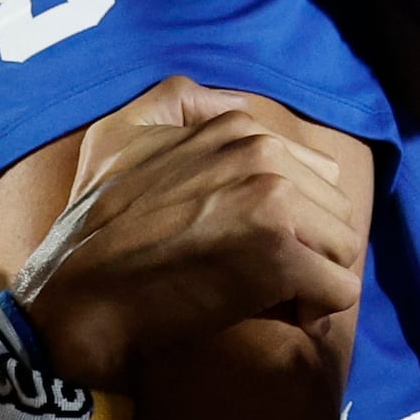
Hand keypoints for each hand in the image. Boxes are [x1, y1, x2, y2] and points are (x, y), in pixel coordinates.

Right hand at [1, 75, 366, 384]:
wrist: (75, 298)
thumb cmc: (91, 225)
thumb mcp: (118, 133)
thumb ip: (176, 102)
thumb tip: (223, 102)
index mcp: (236, 127)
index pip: (311, 171)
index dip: (291, 215)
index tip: (254, 245)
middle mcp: (262, 155)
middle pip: (335, 208)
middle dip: (310, 246)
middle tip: (266, 276)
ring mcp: (274, 205)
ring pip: (344, 247)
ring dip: (315, 278)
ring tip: (273, 297)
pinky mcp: (279, 260)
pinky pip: (338, 291)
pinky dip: (316, 312)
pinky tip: (279, 317)